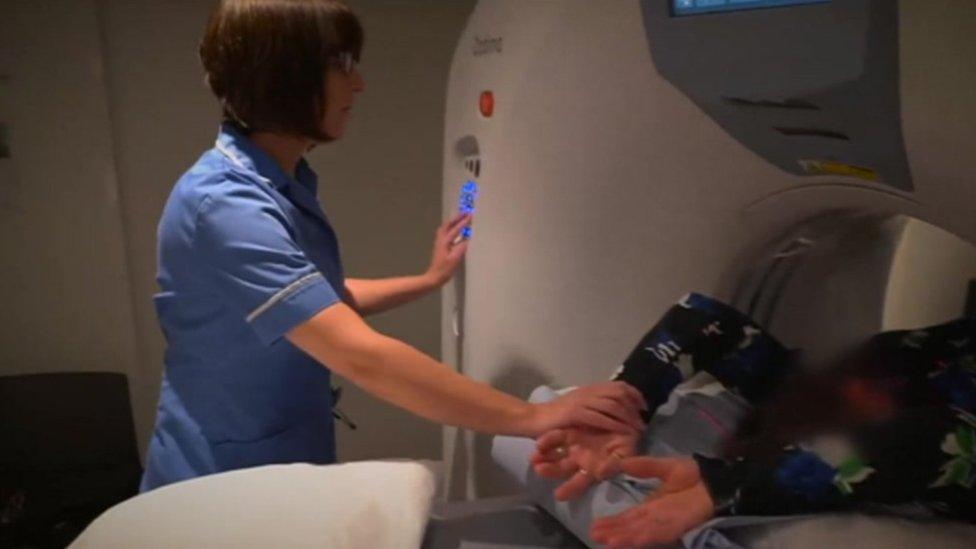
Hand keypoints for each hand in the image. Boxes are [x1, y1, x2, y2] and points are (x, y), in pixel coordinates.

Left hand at [425, 213, 471, 285]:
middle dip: (457, 218)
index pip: (456, 229)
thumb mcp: (455, 259)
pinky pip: (445, 232)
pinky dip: (451, 228)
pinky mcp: (440, 246)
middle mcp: (441, 239)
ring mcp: (439, 242)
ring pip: (445, 228)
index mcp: (445, 242)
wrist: (434, 277)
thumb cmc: (445, 270)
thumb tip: (468, 238)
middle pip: (448, 224)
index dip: (463, 222)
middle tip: (465, 212)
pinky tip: (456, 231)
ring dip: (453, 221)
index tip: (471, 215)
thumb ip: (461, 248)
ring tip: (461, 218)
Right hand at [527, 382, 646, 436]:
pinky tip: (622, 432)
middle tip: (642, 422)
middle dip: (634, 407)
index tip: (643, 406)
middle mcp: (588, 392)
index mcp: (590, 389)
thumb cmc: (556, 416)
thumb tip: (616, 410)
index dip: (634, 394)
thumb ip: (595, 406)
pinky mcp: (575, 413)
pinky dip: (614, 425)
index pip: (618, 385)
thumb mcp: (579, 406)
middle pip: (618, 394)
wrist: (534, 418)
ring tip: (636, 429)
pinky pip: (600, 418)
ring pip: (612, 405)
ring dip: (627, 417)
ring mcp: (581, 401)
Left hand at [532, 426, 640, 500]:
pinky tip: (539, 444)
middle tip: (539, 471)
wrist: (625, 420)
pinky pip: (557, 437)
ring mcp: (574, 446)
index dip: (571, 489)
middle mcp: (580, 460)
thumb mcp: (624, 455)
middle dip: (550, 471)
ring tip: (533, 459)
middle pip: (562, 469)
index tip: (559, 496)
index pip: (580, 482)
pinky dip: (548, 440)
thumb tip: (600, 473)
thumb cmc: (626, 443)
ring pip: (555, 455)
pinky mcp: (570, 432)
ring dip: (544, 458)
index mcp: (593, 468)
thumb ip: (614, 465)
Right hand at [590, 457, 714, 548]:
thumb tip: (617, 463)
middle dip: (613, 532)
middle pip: (631, 527)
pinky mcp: (679, 525)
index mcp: (651, 506)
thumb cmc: (692, 474)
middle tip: (594, 536)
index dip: (612, 521)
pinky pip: (660, 532)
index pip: (629, 516)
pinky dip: (646, 537)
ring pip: (641, 532)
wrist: (715, 479)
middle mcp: (656, 517)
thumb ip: (640, 466)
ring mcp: (667, 522)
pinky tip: (634, 540)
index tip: (595, 525)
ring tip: (607, 542)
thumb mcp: (661, 466)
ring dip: (625, 538)